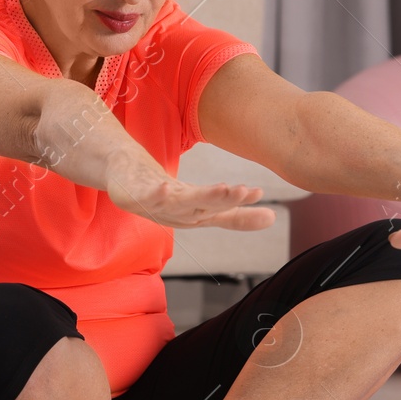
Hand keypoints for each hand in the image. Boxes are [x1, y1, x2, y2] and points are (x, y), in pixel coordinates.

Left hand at [105, 153, 274, 230]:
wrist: (126, 181)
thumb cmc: (168, 196)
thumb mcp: (204, 205)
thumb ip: (236, 215)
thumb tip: (274, 218)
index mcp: (197, 214)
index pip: (222, 211)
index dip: (241, 207)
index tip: (263, 199)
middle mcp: (179, 214)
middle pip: (205, 207)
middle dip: (225, 200)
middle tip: (245, 190)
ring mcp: (157, 206)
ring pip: (182, 202)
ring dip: (201, 196)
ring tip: (224, 187)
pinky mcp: (136, 197)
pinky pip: (147, 196)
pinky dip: (156, 194)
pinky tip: (165, 187)